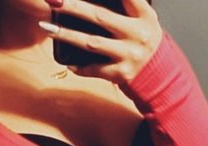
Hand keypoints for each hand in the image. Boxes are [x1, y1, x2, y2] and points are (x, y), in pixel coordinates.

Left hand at [41, 0, 162, 87]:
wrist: (160, 76)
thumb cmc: (144, 41)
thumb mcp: (143, 19)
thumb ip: (127, 5)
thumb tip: (90, 1)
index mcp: (143, 15)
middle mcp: (136, 34)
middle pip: (100, 17)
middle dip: (74, 7)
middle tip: (54, 0)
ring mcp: (128, 55)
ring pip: (91, 43)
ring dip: (66, 35)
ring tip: (48, 28)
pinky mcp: (121, 74)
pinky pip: (94, 69)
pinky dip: (79, 66)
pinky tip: (66, 61)